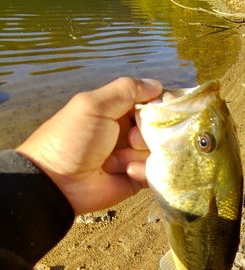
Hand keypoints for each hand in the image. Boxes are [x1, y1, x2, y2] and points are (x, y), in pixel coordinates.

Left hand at [16, 77, 161, 214]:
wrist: (59, 184)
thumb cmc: (73, 139)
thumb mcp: (94, 106)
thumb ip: (125, 90)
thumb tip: (156, 85)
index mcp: (117, 110)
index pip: (152, 102)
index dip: (158, 106)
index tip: (154, 111)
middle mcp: (128, 131)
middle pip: (160, 127)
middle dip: (147, 132)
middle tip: (128, 138)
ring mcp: (133, 155)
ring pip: (159, 150)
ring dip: (139, 154)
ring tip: (117, 161)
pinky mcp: (138, 178)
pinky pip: (156, 171)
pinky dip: (143, 171)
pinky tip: (126, 173)